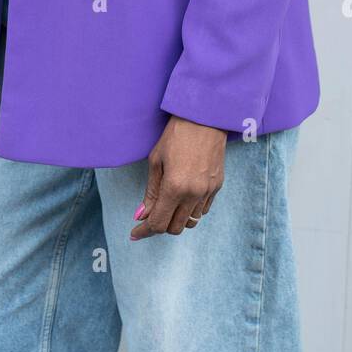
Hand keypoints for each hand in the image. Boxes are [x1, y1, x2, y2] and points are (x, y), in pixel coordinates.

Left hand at [130, 115, 226, 239]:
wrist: (204, 118)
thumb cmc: (176, 135)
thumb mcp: (156, 160)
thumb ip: (151, 192)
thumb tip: (141, 215)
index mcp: (175, 187)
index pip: (158, 223)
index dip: (144, 231)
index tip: (134, 233)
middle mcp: (193, 194)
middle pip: (175, 228)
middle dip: (160, 226)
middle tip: (150, 216)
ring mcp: (208, 191)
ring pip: (190, 222)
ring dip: (176, 219)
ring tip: (167, 205)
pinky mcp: (217, 186)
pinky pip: (202, 210)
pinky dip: (190, 210)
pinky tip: (183, 197)